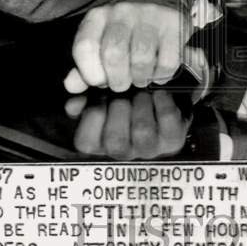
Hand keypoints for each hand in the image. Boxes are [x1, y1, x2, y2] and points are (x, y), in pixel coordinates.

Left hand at [63, 0, 192, 93]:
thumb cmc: (127, 26)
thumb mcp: (101, 38)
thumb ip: (85, 64)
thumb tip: (72, 85)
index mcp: (99, 16)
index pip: (84, 47)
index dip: (90, 73)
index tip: (99, 80)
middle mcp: (122, 12)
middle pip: (113, 55)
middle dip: (117, 80)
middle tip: (122, 83)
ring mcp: (150, 16)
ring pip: (141, 60)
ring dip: (140, 79)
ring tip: (140, 77)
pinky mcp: (174, 24)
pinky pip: (167, 62)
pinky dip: (161, 75)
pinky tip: (157, 71)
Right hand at [65, 89, 190, 158]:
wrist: (161, 101)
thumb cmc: (125, 100)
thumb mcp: (100, 97)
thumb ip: (81, 96)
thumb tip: (73, 100)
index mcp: (100, 146)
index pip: (86, 142)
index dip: (93, 114)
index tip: (101, 96)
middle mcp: (124, 154)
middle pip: (115, 140)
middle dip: (119, 107)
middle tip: (124, 92)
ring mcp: (150, 150)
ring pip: (142, 130)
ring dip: (141, 103)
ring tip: (142, 92)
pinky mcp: (173, 139)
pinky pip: (167, 119)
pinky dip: (162, 100)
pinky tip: (159, 93)